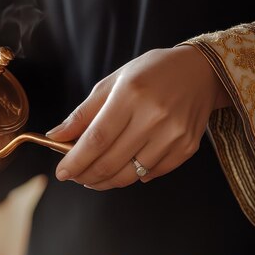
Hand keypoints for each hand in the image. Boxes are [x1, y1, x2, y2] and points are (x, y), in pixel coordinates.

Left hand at [46, 45, 230, 189]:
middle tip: (75, 176)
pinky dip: (132, 176)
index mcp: (131, 95)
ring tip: (93, 177)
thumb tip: (55, 136)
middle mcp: (154, 116)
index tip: (62, 172)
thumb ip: (83, 113)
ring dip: (105, 181)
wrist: (199, 73)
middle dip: (86, 175)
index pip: (96, 139)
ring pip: (130, 174)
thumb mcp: (112, 83)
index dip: (76, 160)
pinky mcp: (186, 148)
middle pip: (111, 161)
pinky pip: (151, 174)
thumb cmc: (150, 74)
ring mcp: (173, 135)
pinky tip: (123, 168)